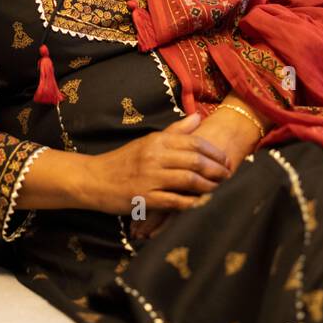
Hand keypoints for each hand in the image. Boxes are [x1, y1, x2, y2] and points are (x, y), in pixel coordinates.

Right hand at [80, 112, 232, 217]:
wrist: (94, 179)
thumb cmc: (124, 160)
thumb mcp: (148, 141)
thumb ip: (174, 131)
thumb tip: (198, 117)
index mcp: (157, 141)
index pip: (194, 142)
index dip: (214, 152)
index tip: (226, 160)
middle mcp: (155, 157)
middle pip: (195, 161)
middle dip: (216, 169)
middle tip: (228, 175)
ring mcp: (150, 178)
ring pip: (189, 181)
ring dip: (208, 186)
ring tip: (217, 189)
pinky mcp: (145, 198)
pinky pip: (174, 201)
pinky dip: (190, 203)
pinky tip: (200, 204)